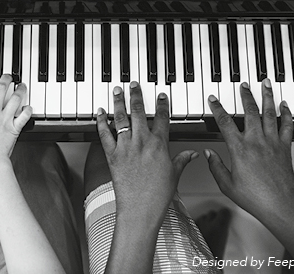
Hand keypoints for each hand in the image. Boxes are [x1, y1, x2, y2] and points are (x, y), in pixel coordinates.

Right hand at [0, 68, 31, 172]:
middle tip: (7, 74)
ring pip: (15, 99)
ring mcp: (5, 120)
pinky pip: (24, 116)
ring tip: (21, 84)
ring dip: (20, 89)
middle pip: (1, 89)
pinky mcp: (15, 128)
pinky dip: (28, 109)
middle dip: (5, 78)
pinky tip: (29, 105)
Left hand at [96, 82, 196, 213]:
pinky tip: (100, 112)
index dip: (162, 105)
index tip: (161, 95)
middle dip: (137, 95)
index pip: (163, 118)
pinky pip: (104, 134)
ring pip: (121, 118)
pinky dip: (101, 122)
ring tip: (117, 90)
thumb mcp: (175, 175)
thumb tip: (193, 154)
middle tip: (134, 83)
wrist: (140, 209)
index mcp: (160, 145)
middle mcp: (142, 142)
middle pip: (139, 112)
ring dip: (119, 102)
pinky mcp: (112, 155)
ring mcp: (126, 147)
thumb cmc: (158, 195)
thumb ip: (182, 160)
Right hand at [205, 80, 293, 219]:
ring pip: (269, 113)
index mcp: (239, 149)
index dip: (218, 108)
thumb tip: (207, 153)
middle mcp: (256, 142)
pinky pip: (287, 126)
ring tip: (265, 84)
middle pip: (250, 111)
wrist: (279, 205)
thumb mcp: (226, 184)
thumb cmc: (254, 197)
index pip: (225, 122)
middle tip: (242, 85)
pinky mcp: (285, 148)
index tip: (214, 99)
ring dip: (267, 96)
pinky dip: (286, 113)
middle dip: (245, 95)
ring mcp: (272, 143)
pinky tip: (284, 105)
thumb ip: (215, 166)